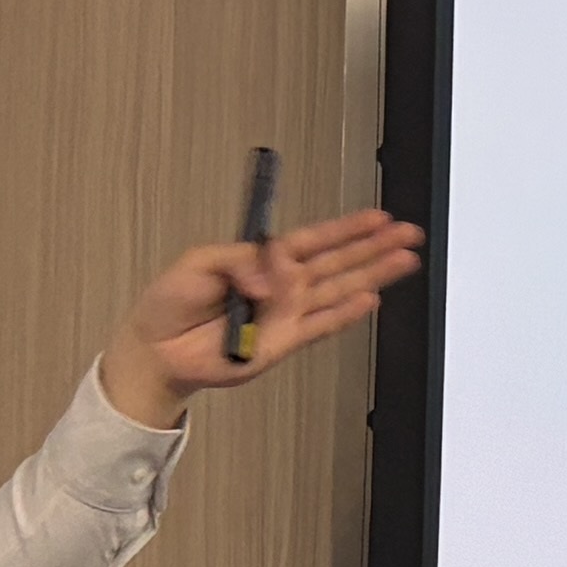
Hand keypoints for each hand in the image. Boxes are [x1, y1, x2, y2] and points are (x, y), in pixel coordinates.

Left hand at [96, 205, 422, 425]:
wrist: (159, 349)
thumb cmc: (172, 302)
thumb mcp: (200, 261)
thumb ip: (240, 260)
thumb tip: (272, 277)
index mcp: (266, 259)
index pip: (315, 238)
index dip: (348, 227)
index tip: (378, 217)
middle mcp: (284, 285)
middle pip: (339, 261)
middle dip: (375, 246)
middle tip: (407, 234)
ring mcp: (287, 314)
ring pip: (340, 289)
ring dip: (373, 274)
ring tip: (403, 261)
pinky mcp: (284, 342)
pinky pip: (321, 325)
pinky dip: (345, 314)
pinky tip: (370, 300)